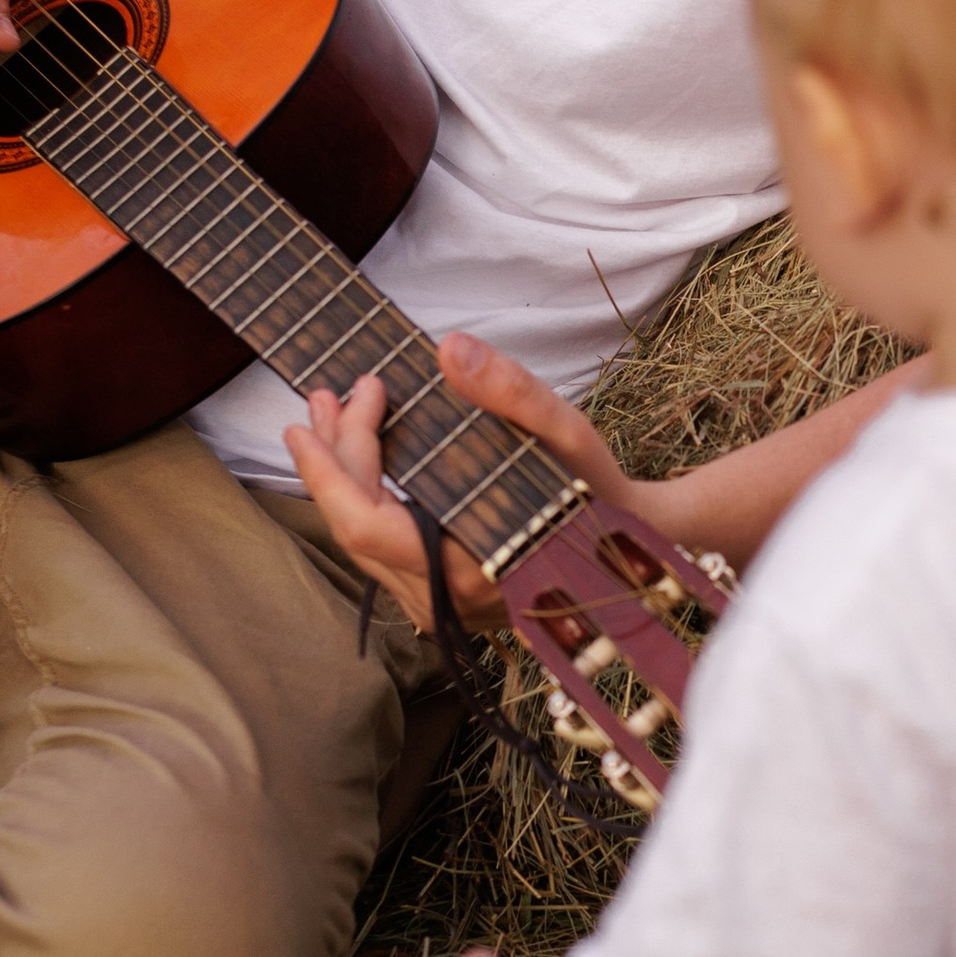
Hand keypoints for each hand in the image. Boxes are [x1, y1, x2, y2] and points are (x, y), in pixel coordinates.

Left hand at [285, 329, 654, 633]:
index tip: (329, 403)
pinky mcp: (441, 602)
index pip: (365, 521)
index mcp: (467, 567)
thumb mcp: (566, 432)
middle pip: (354, 529)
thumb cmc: (598, 491)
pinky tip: (364, 458)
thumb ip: (510, 391)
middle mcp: (445, 600)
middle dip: (330, 459)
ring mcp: (440, 608)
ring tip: (332, 415)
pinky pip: (382, 552)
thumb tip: (449, 348)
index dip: (335, 463)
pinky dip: (363, 500)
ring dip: (341, 477)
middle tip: (321, 399)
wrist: (634, 547)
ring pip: (362, 544)